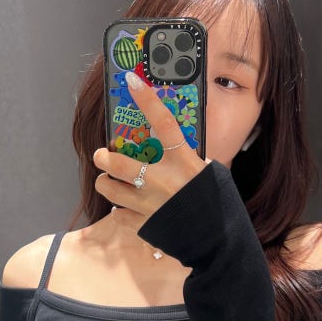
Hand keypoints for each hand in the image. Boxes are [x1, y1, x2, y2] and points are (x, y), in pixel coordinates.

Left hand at [93, 71, 209, 217]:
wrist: (218, 240)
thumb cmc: (216, 203)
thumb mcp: (208, 173)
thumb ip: (187, 159)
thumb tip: (170, 144)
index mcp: (184, 163)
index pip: (164, 122)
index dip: (147, 99)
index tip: (131, 80)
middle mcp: (164, 181)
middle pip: (120, 162)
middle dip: (104, 157)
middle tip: (102, 154)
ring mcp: (151, 204)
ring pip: (111, 189)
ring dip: (105, 183)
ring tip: (107, 180)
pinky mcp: (145, 224)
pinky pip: (120, 214)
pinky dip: (120, 210)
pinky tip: (125, 206)